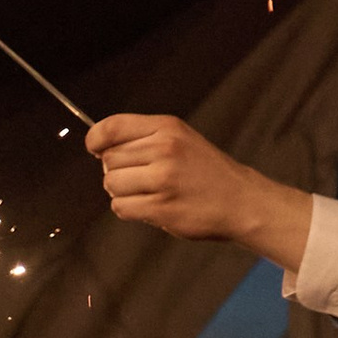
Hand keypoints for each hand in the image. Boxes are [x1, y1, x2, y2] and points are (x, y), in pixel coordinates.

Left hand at [83, 113, 307, 270]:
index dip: (96, 140)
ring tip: (148, 192)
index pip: (111, 127)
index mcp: (167, 128)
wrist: (241, 200)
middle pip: (109, 160)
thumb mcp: (181, 139)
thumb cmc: (207, 172)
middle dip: (117, 171)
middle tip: (141, 178)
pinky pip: (121, 208)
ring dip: (122, 193)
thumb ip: (144, 139)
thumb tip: (101, 148)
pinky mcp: (161, 207)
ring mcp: (162, 179)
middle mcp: (164, 149)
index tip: (95, 149)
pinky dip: (130, 210)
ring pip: (111, 185)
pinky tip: (151, 206)